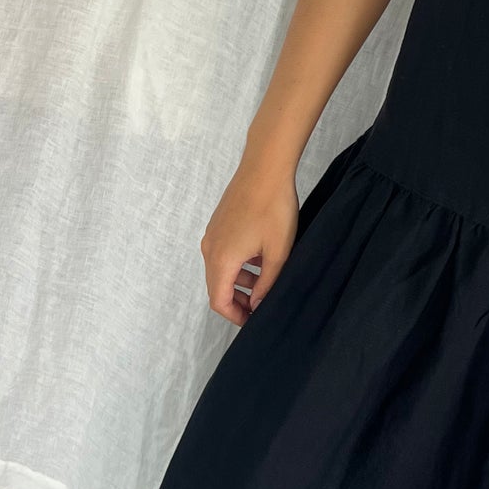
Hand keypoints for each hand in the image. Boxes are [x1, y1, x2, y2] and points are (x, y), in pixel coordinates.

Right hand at [200, 164, 300, 324]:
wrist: (265, 168)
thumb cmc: (274, 208)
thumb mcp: (278, 253)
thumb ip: (267, 284)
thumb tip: (256, 304)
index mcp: (221, 260)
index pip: (219, 301)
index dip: (235, 316)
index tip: (254, 320)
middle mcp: (210, 249)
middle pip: (216, 287)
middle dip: (238, 301)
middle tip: (261, 305)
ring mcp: (212, 234)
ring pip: (220, 270)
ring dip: (239, 282)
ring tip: (266, 281)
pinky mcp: (218, 224)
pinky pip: (222, 253)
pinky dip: (237, 264)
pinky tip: (260, 259)